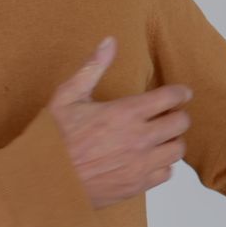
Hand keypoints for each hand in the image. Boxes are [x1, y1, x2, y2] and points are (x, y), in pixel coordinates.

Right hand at [47, 37, 193, 209]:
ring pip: (177, 149)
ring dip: (172, 141)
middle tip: (168, 115)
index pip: (170, 98)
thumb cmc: (53, 137)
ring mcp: (140, 164)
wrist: (42, 180)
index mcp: (125, 113)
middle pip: (181, 123)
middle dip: (177, 116)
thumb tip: (110, 41)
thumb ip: (93, 67)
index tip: (182, 94)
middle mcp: (139, 138)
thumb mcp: (68, 96)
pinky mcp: (137, 185)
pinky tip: (148, 159)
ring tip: (159, 138)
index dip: (181, 93)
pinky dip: (162, 165)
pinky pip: (167, 173)